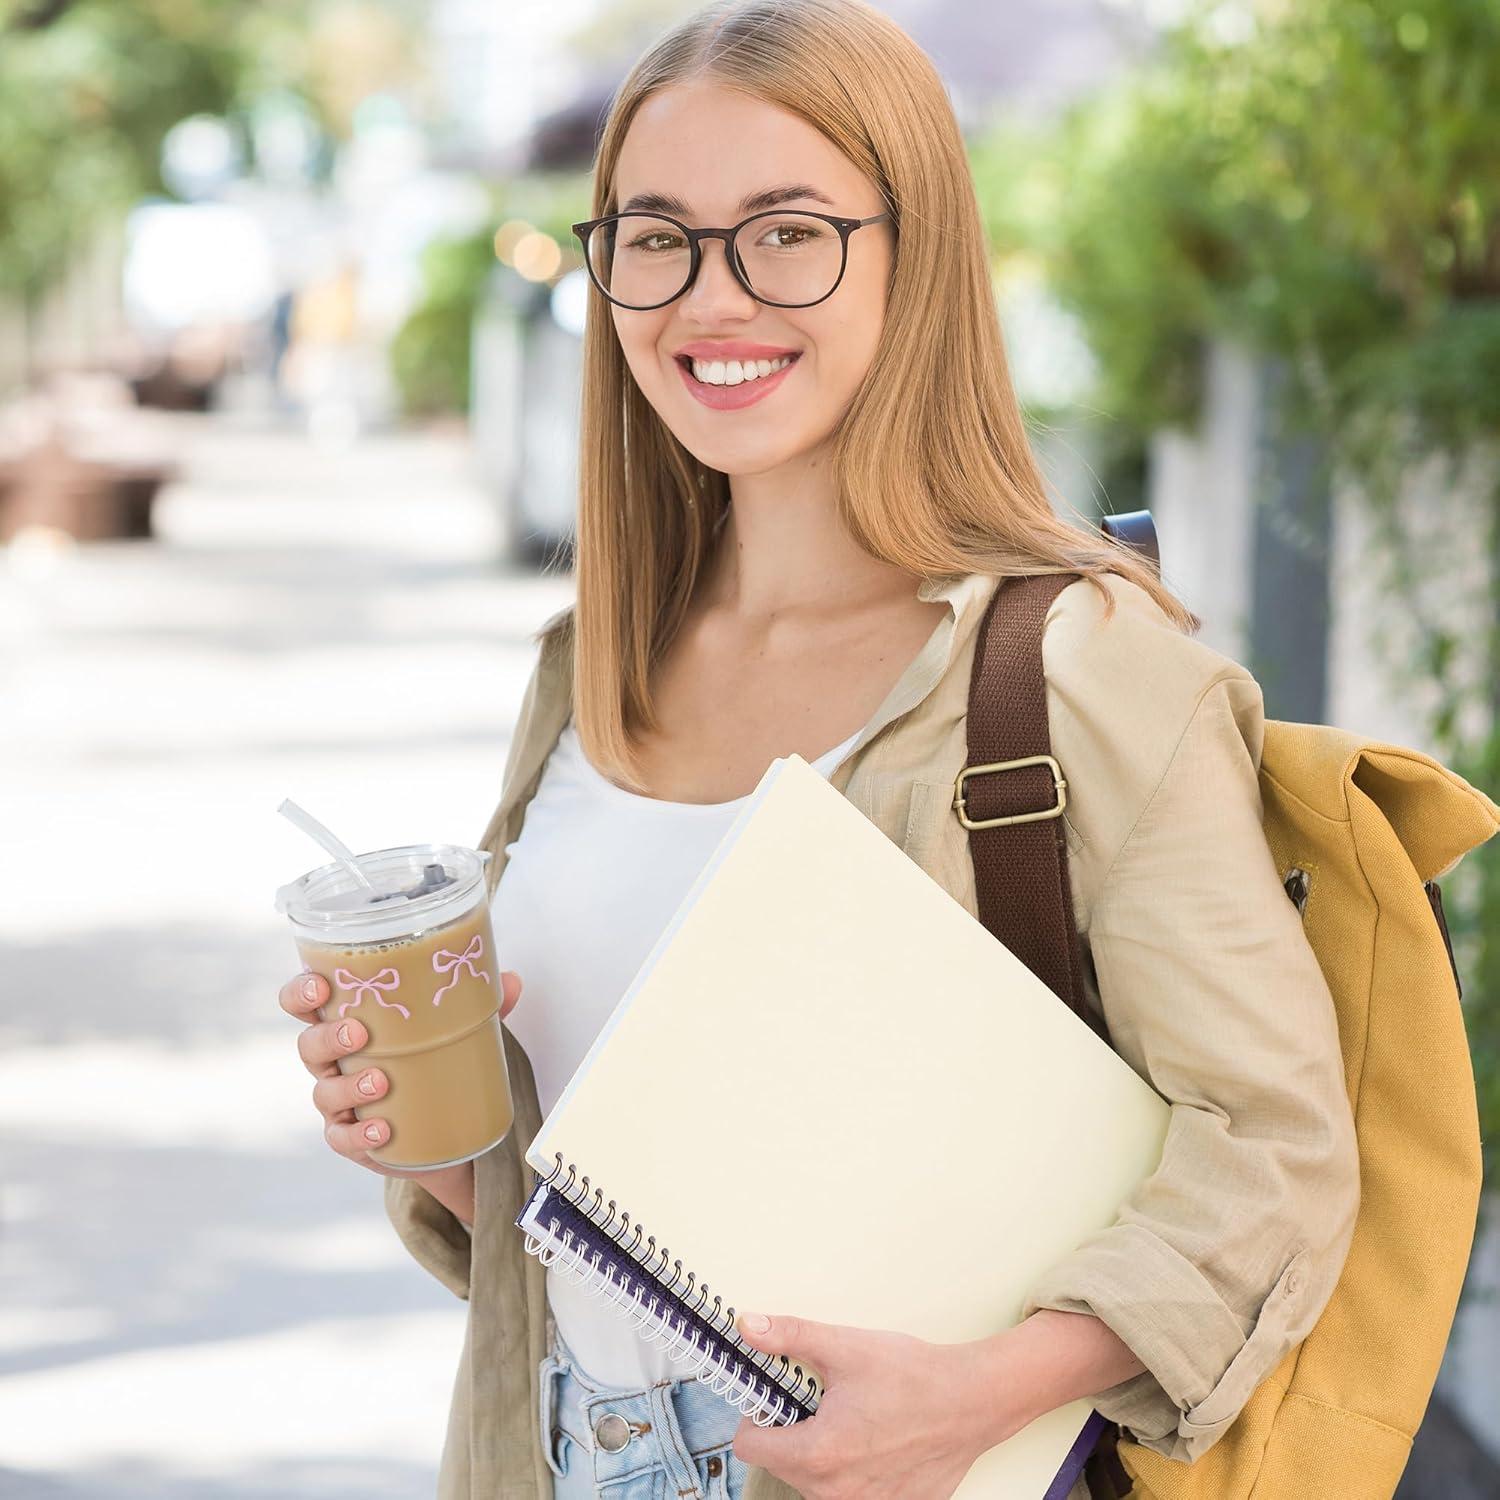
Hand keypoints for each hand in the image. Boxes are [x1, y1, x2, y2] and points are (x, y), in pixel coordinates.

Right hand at [279, 965, 522, 1179]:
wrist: (445, 1130)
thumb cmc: (434, 1061)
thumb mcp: (456, 1028)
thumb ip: (481, 1003)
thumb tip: (513, 980)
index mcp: (348, 1022)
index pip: (307, 1003)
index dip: (301, 993)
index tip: (320, 987)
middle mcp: (334, 1062)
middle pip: (309, 1044)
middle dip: (328, 1036)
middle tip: (359, 1032)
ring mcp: (339, 1103)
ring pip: (324, 1091)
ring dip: (348, 1085)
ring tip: (380, 1081)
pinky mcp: (352, 1139)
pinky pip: (343, 1137)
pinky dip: (360, 1133)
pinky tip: (382, 1128)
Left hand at [729, 1312, 1028, 1499]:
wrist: (973, 1400)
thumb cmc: (914, 1377)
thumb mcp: (844, 1347)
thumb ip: (789, 1337)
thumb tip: (749, 1327)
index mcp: (818, 1454)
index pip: (750, 1447)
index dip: (758, 1414)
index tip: (778, 1396)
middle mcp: (836, 1493)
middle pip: (782, 1463)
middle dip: (793, 1430)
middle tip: (824, 1399)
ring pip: (814, 1480)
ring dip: (822, 1451)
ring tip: (853, 1417)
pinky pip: (851, 1493)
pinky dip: (854, 1468)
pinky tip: (876, 1439)